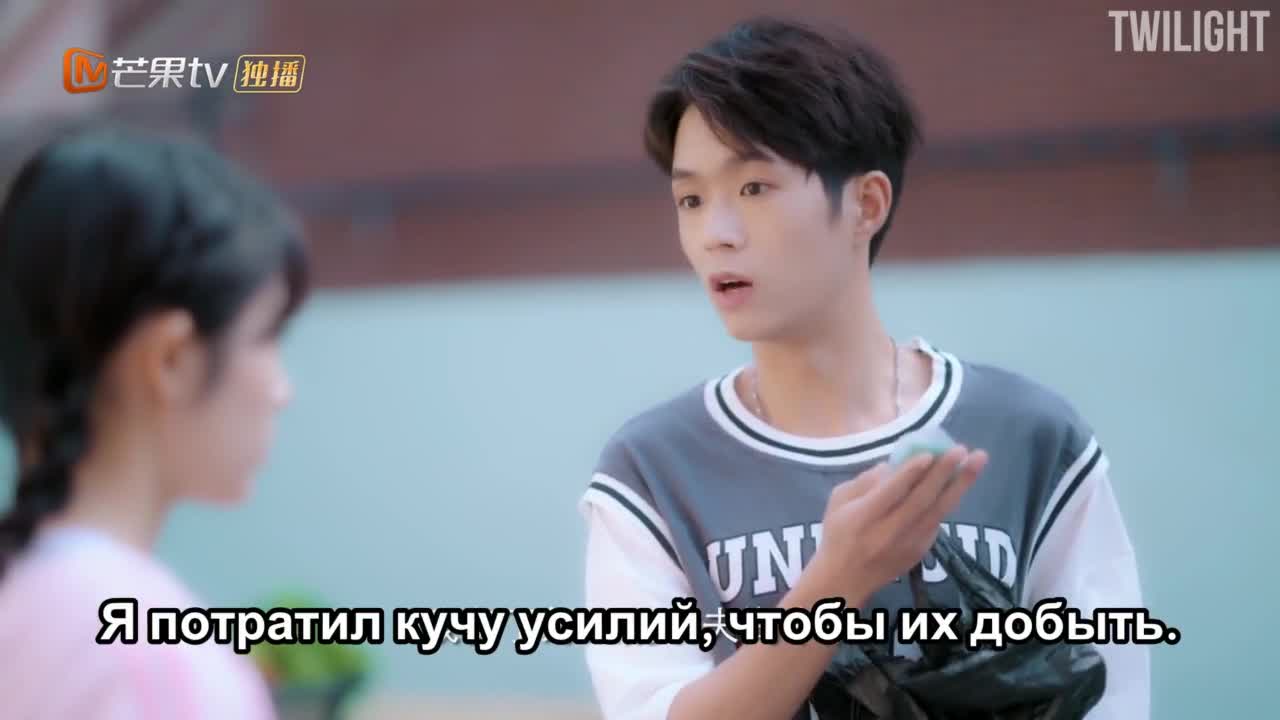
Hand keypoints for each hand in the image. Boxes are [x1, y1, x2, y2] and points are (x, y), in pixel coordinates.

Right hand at [812, 446, 988, 602]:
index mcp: (864, 517)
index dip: (910, 473)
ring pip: (938, 510)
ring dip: (960, 485)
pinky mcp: (921, 549)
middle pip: (921, 500)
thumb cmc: (839, 534)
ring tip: (978, 461)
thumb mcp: (838, 502)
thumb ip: (863, 482)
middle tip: (962, 450)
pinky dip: (950, 499)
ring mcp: (909, 543)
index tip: (929, 454)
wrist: (846, 579)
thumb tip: (892, 466)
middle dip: (943, 473)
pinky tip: (962, 481)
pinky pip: (938, 520)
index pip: (891, 493)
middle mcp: (890, 531)